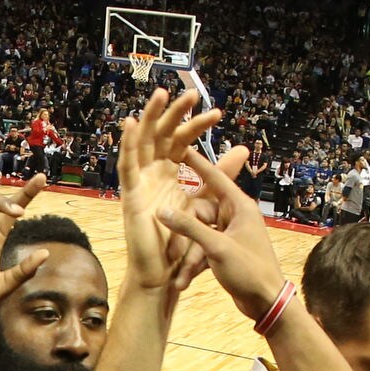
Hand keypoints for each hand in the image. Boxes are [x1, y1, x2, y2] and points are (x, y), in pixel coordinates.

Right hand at [117, 86, 223, 291]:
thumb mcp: (209, 201)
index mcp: (171, 175)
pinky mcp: (131, 197)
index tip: (217, 114)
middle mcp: (153, 176)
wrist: (165, 277)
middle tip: (190, 93)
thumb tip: (242, 149)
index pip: (183, 142)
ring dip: (151, 118)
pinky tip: (131, 124)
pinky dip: (128, 145)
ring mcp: (140, 185)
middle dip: (174, 114)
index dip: (197, 127)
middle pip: (161, 135)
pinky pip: (128, 166)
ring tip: (160, 95)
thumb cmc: (184, 244)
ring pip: (144, 143)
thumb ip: (220, 175)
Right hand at [156, 146, 288, 322]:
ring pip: (199, 234)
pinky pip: (203, 248)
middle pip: (200, 213)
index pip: (215, 178)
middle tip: (171, 253)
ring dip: (189, 257)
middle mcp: (235, 215)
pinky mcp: (225, 250)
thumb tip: (162, 211)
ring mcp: (230, 233)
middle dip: (185, 235)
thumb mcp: (217, 247)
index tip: (180, 146)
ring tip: (180, 279)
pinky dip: (195, 263)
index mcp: (240, 206)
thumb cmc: (249, 270)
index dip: (197, 163)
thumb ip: (189, 228)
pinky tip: (184, 281)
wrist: (266, 302)